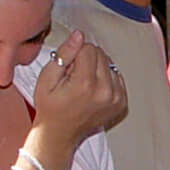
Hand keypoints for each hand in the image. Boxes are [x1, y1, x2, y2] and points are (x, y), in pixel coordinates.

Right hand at [30, 31, 127, 156]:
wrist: (59, 134)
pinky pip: (117, 76)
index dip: (74, 54)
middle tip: (73, 77)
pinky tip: (93, 89)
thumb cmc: (50, 106)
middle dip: (86, 59)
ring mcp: (117, 98)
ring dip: (97, 68)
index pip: (88, 48)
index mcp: (86, 84)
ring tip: (83, 84)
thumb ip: (64, 54)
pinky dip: (105, 78)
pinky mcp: (122, 102)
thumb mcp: (47, 79)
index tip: (67, 69)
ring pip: (110, 63)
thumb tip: (79, 35)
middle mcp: (106, 91)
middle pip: (101, 54)